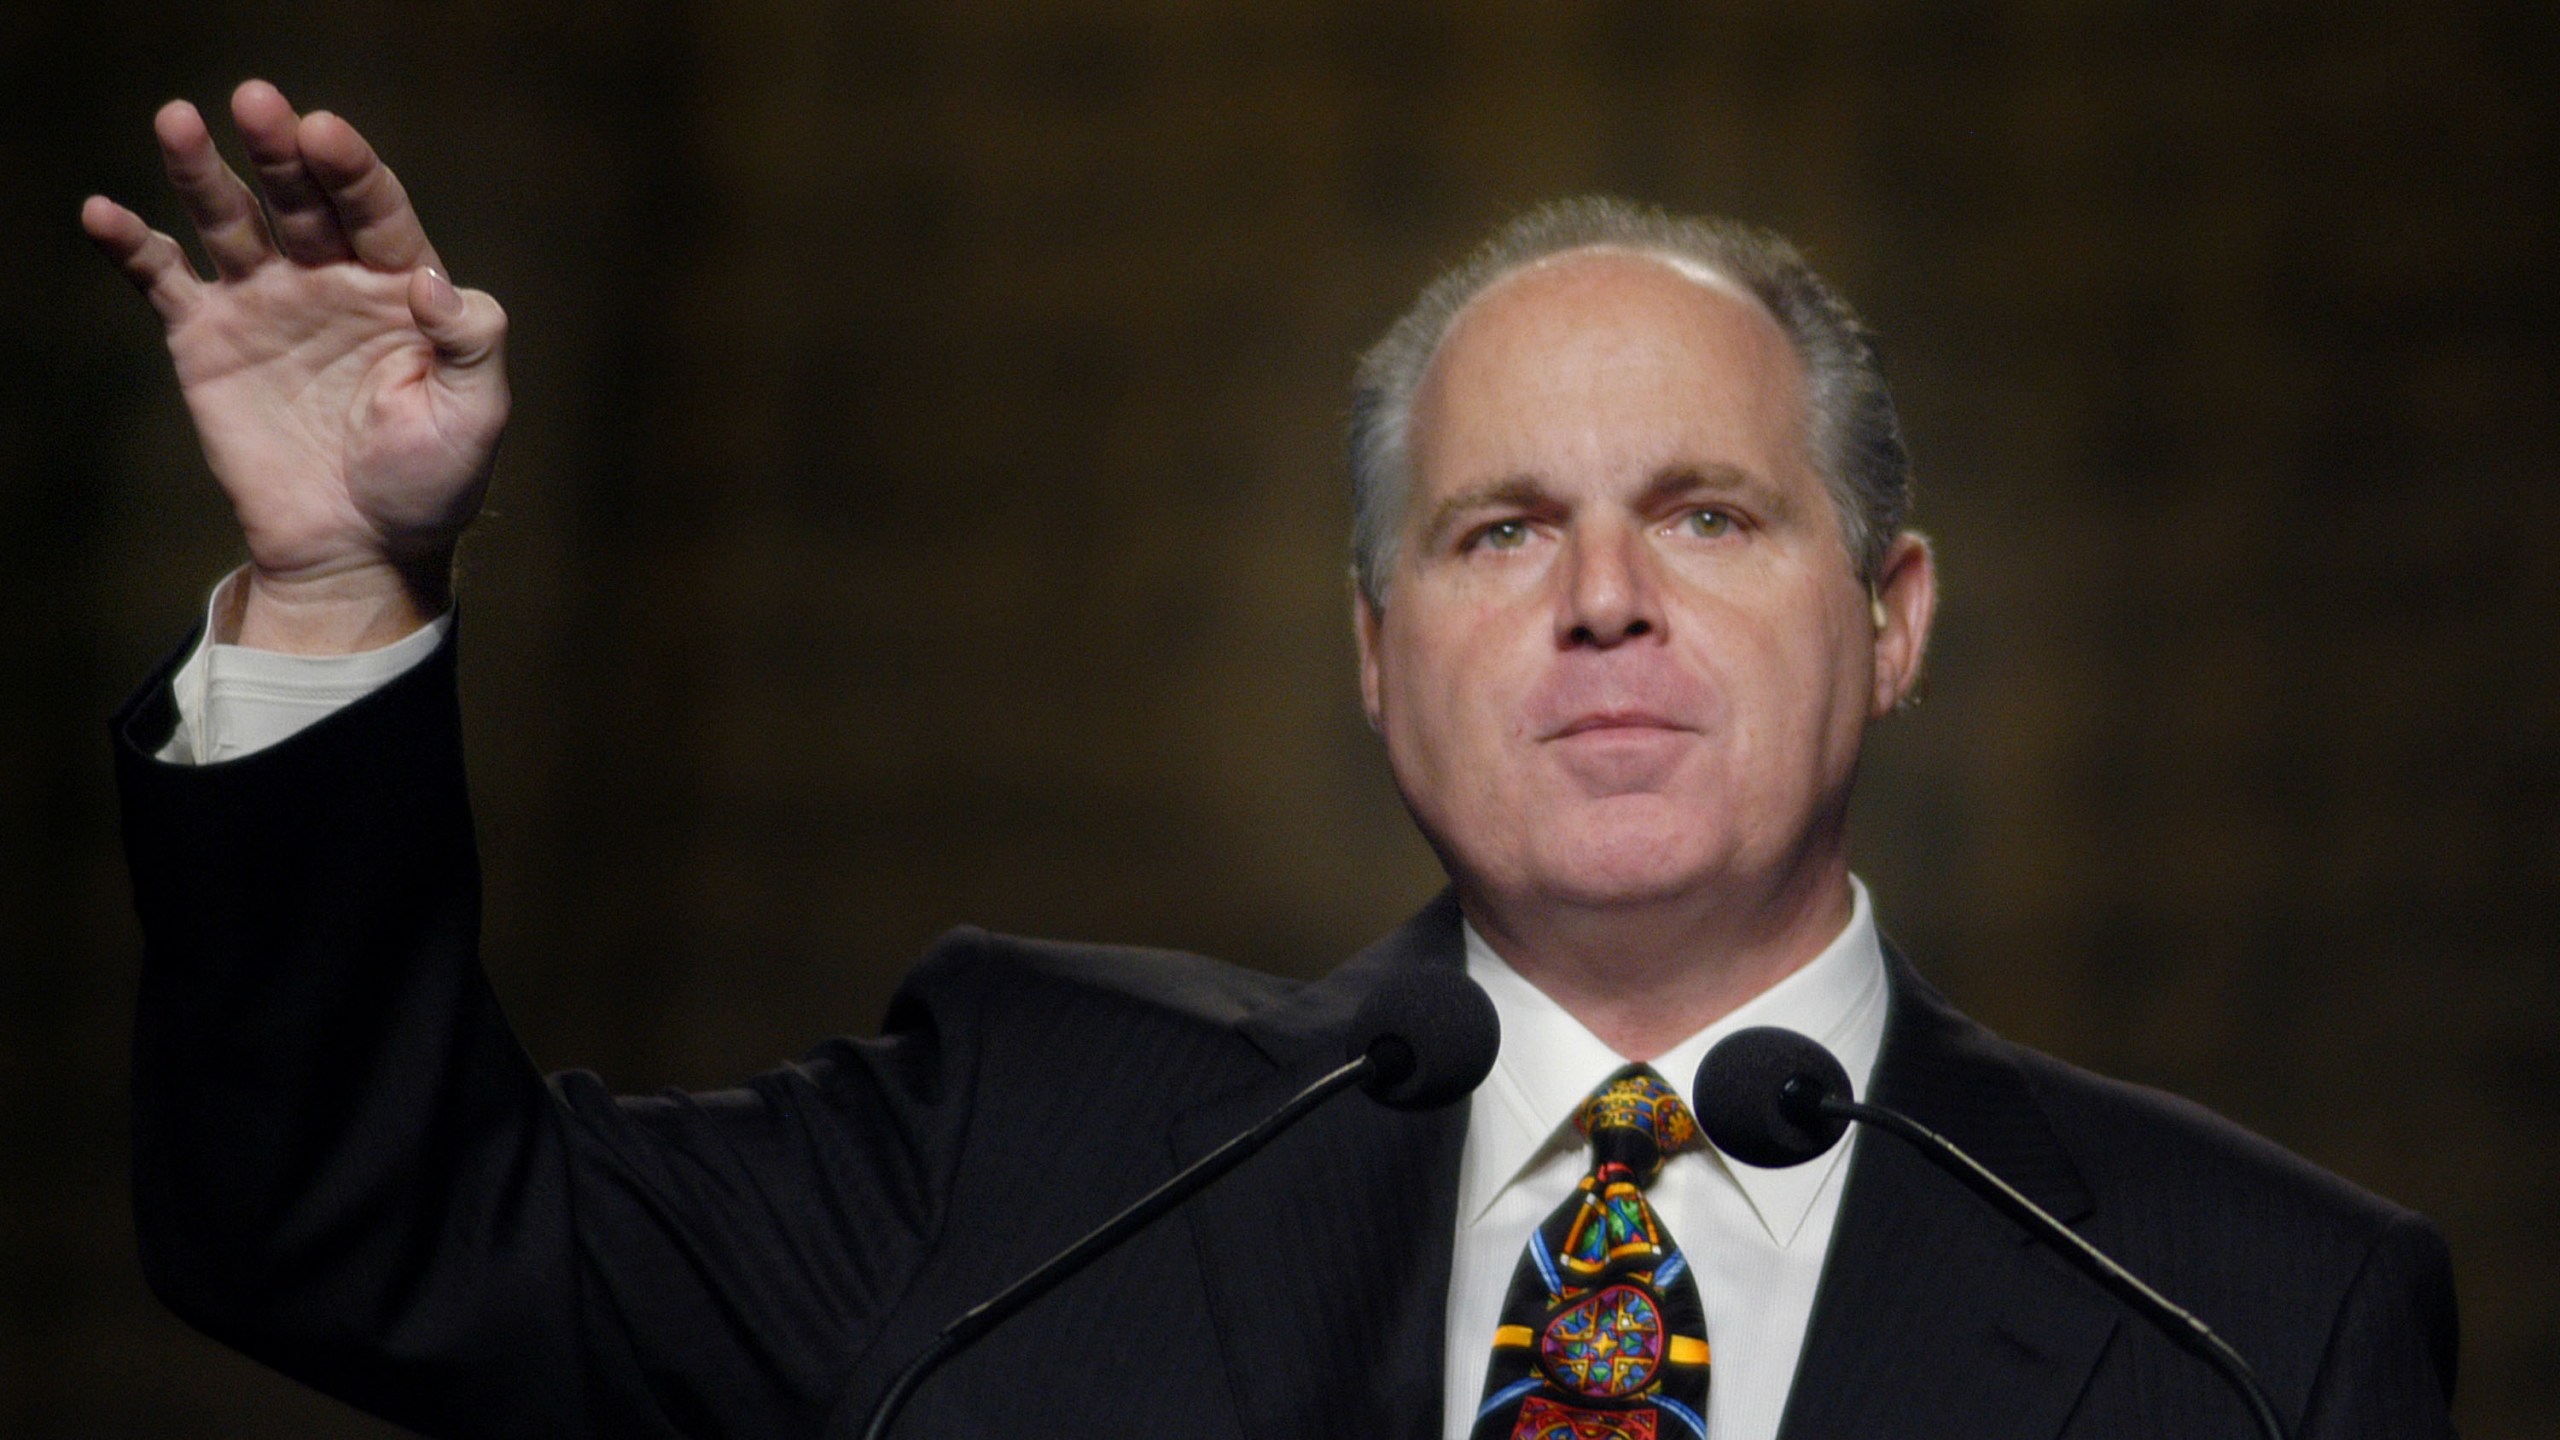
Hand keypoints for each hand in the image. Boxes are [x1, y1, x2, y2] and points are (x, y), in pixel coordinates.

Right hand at [83, 80, 507, 651]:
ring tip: (178, 119)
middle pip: (302, 199)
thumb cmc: (430, 482)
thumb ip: (471, 344)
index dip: (353, 170)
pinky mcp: (207, 339)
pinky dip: (135, 246)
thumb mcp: (475, 415)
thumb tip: (438, 285)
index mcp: (400, 286)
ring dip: (202, 172)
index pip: (377, 211)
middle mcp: (329, 279)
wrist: (359, 549)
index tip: (325, 133)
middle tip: (257, 100)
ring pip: (229, 221)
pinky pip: (165, 280)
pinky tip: (107, 215)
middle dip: (280, 152)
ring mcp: (265, 303)